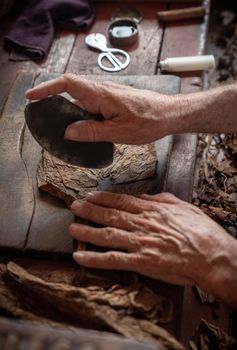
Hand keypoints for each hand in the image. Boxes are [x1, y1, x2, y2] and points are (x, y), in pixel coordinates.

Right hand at [25, 73, 180, 143]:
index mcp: (101, 95)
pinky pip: (92, 108)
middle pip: (71, 94)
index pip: (68, 84)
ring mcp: (107, 97)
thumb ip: (92, 132)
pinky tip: (88, 132)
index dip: (47, 88)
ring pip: (82, 103)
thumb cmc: (150, 120)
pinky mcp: (112, 102)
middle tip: (49, 124)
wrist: (169, 114)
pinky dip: (85, 118)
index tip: (33, 96)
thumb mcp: (119, 132)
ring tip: (71, 134)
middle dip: (57, 107)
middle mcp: (102, 92)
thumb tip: (69, 132)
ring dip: (74, 116)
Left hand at [69, 191, 236, 306]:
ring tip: (72, 228)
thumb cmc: (200, 231)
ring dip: (87, 231)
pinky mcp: (142, 261)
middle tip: (74, 206)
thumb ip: (161, 199)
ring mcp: (140, 242)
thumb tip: (147, 196)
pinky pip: (113, 259)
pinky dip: (94, 258)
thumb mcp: (182, 206)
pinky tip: (80, 257)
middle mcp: (142, 224)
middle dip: (89, 209)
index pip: (122, 201)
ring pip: (107, 234)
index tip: (90, 195)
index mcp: (152, 210)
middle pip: (110, 215)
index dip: (103, 197)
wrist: (211, 254)